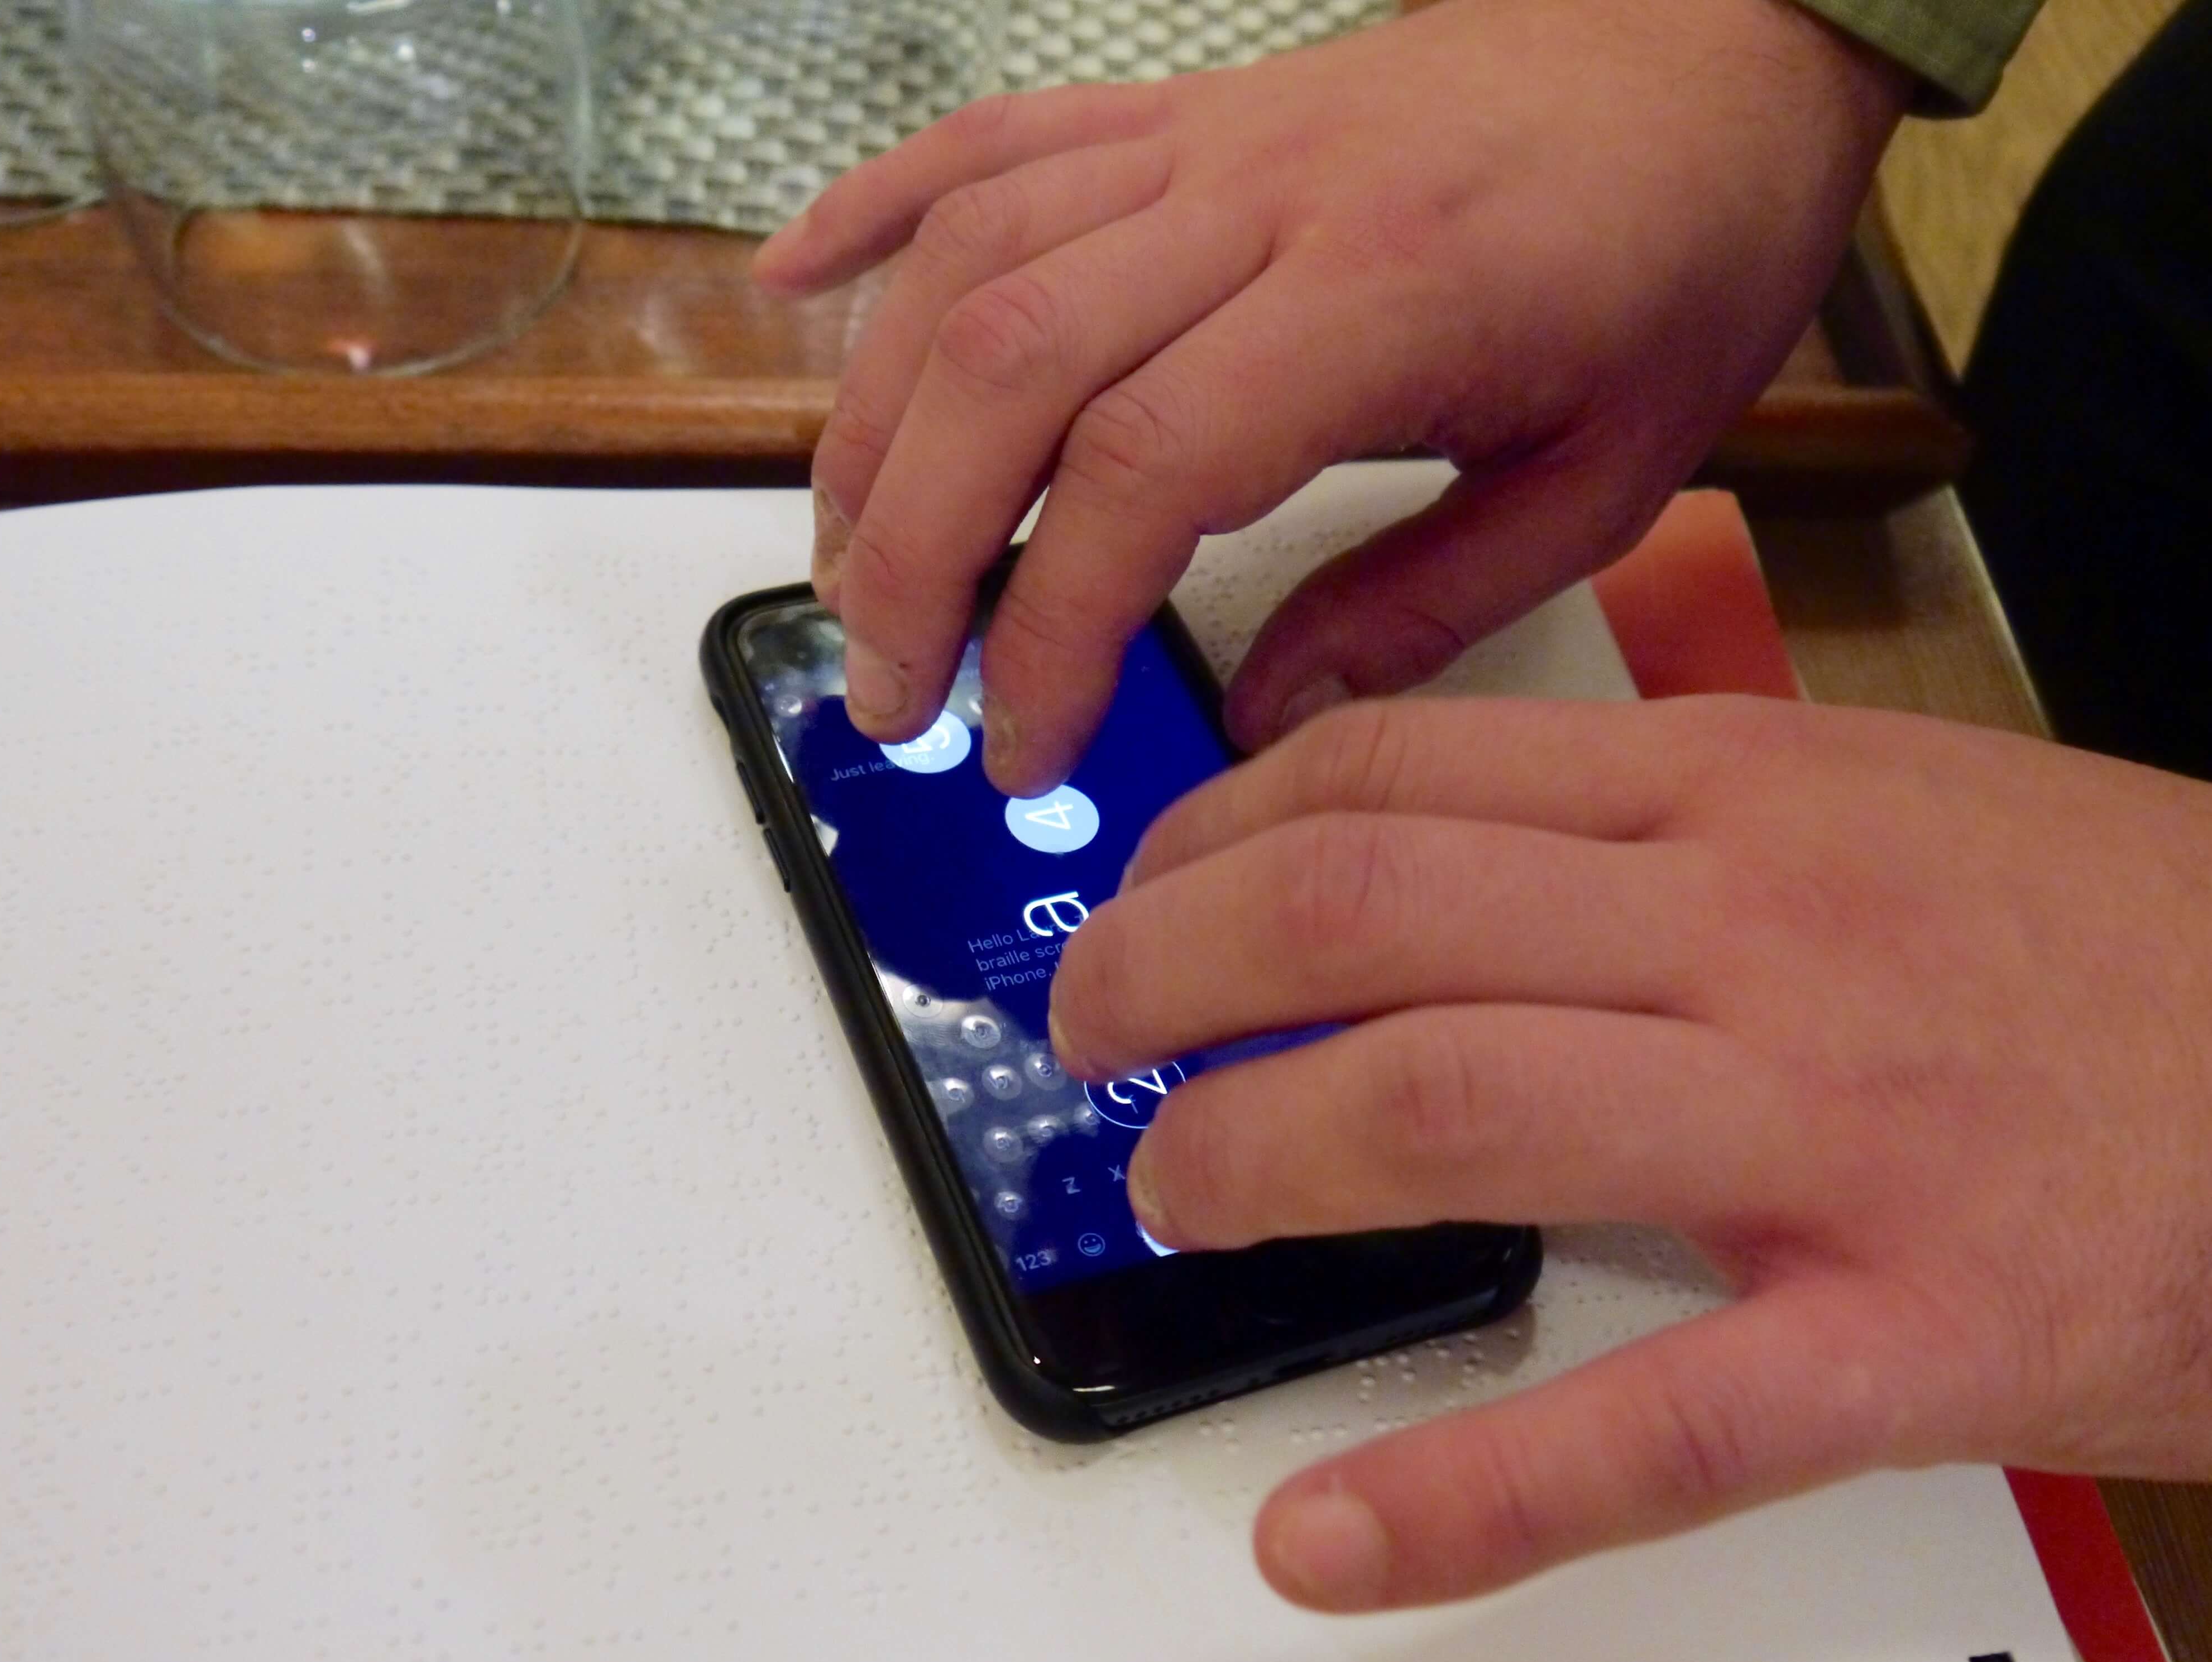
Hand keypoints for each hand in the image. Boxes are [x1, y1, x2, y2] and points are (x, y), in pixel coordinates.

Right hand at [752, 0, 1905, 793]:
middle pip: (1005, 363)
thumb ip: (1420, 608)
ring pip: (966, 261)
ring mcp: (1202, 138)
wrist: (1716, 40)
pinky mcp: (1177, 109)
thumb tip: (1259, 723)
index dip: (1051, 626)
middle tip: (892, 693)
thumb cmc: (1680, 257)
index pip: (1142, 465)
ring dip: (870, 427)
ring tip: (849, 570)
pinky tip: (793, 286)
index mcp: (1383, 296)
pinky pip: (988, 136)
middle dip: (912, 553)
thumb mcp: (1603, 478)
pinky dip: (874, 211)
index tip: (1022, 743)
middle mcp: (1261, 200)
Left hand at [1046, 697, 2211, 1609]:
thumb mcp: (1878, 803)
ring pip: (1447, 1110)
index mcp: (1741, 795)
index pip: (1396, 771)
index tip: (1147, 891)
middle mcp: (1756, 934)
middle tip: (1088, 1033)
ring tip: (1171, 1192)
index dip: (1218, 834)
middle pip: (1364, 914)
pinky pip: (1647, 1426)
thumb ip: (1660, 826)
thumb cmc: (2118, 944)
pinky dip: (1462, 1496)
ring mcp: (1828, 1134)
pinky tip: (1328, 1539)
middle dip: (1167, 969)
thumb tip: (1441, 856)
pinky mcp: (1911, 1339)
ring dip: (1252, 1155)